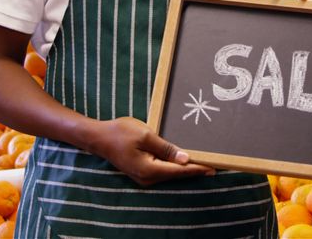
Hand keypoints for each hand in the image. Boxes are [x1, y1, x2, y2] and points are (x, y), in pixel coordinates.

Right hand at [85, 117, 213, 186]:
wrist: (98, 137)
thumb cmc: (120, 132)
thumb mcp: (146, 136)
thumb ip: (166, 148)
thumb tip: (185, 159)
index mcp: (149, 169)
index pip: (179, 171)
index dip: (197, 169)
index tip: (213, 168)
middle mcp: (147, 178)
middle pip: (176, 175)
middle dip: (194, 169)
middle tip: (213, 165)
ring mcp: (143, 176)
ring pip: (169, 173)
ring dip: (185, 168)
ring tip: (202, 162)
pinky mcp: (141, 171)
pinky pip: (162, 170)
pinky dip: (174, 166)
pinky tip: (183, 160)